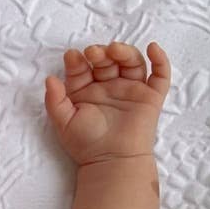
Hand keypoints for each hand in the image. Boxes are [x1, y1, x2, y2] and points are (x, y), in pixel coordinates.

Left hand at [43, 41, 170, 166]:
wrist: (111, 161)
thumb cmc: (87, 144)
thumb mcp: (63, 122)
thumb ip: (54, 100)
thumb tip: (49, 78)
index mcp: (88, 91)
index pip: (83, 68)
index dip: (78, 61)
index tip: (72, 57)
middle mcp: (109, 87)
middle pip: (108, 61)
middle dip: (100, 53)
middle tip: (93, 53)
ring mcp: (131, 90)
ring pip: (131, 62)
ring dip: (124, 51)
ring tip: (114, 50)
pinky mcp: (150, 97)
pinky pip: (160, 75)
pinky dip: (160, 60)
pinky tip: (153, 47)